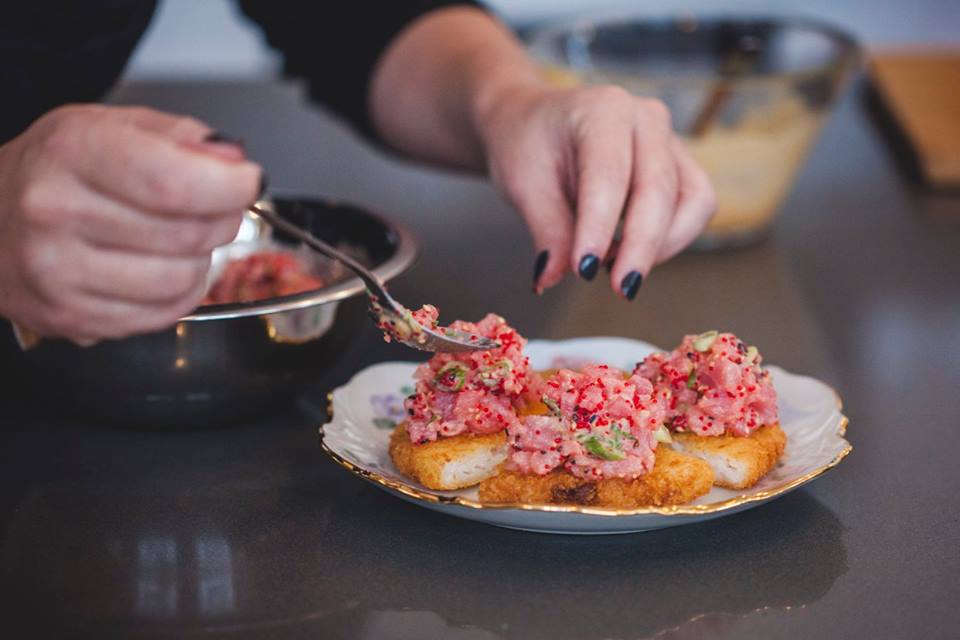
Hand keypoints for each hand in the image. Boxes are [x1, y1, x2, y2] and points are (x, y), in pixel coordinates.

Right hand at [0, 104, 261, 343]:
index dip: (230, 187)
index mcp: (72, 153)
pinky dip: (180, 294)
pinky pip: (163, 315)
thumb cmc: (52, 170)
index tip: (246, 181)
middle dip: (223, 219)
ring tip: (182, 238)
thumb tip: (232, 161)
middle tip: (217, 206)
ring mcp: (60, 273)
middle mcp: (57, 213)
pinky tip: (161, 268)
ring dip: (203, 260)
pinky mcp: (72, 317)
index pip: (175, 183)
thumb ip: (181, 139)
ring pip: (182, 281)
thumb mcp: (110, 126)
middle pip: (188, 234)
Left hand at [476, 83, 715, 297]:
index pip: (608, 174)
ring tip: (615, 268)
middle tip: (619, 288)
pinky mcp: (680, 165)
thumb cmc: (528, 146)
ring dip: (661, 244)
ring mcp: (669, 140)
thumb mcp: (524, 185)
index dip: (599, 227)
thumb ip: (547, 231)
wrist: (535, 122)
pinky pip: (695, 206)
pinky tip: (628, 253)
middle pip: (658, 189)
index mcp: (602, 110)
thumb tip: (552, 279)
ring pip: (691, 200)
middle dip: (641, 246)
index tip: (584, 271)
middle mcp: (645, 118)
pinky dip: (669, 239)